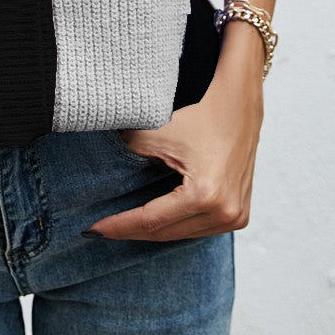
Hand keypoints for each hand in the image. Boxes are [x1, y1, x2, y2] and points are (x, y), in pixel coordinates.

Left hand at [88, 73, 263, 242]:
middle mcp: (226, 212)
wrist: (238, 100)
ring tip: (125, 225)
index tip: (94, 229)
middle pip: (167, 233)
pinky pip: (200, 227)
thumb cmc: (200, 111)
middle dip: (133, 231)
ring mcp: (236, 215)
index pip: (151, 221)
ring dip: (155, 230)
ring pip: (183, 233)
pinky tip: (156, 220)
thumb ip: (126, 154)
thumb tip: (102, 177)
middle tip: (102, 230)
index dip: (120, 225)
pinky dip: (177, 224)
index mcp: (205, 195)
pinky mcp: (240, 212)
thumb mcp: (155, 132)